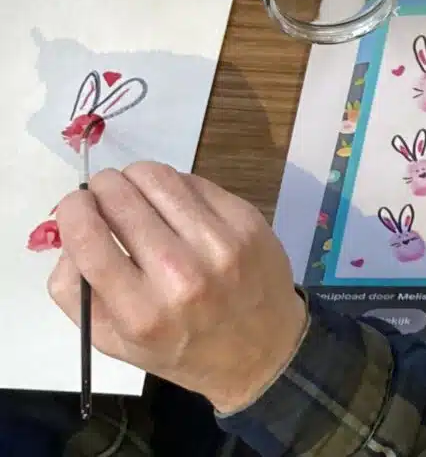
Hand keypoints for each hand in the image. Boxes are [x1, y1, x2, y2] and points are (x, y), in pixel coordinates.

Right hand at [49, 163, 306, 414]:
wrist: (261, 347)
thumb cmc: (180, 346)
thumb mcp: (115, 341)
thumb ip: (74, 290)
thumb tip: (65, 231)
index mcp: (141, 314)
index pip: (89, 240)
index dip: (72, 211)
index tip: (72, 206)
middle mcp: (181, 276)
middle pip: (121, 198)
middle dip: (101, 188)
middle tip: (101, 195)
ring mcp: (219, 243)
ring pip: (157, 177)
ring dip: (135, 177)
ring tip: (134, 193)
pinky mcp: (244, 219)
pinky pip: (192, 180)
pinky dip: (172, 185)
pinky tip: (171, 203)